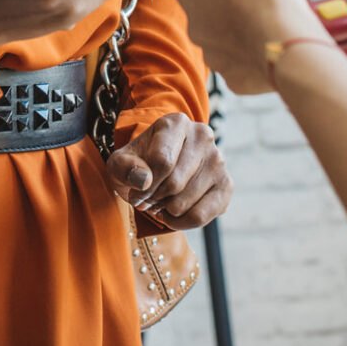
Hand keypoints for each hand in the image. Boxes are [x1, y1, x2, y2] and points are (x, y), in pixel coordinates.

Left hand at [106, 113, 231, 229]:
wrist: (158, 170)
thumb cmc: (139, 164)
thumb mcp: (120, 163)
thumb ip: (125, 167)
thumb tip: (143, 180)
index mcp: (176, 123)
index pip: (162, 161)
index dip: (143, 185)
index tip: (136, 190)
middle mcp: (203, 136)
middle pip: (174, 183)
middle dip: (153, 198)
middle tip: (147, 198)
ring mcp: (218, 160)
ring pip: (184, 203)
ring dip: (165, 211)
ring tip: (160, 202)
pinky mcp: (226, 185)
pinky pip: (201, 217)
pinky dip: (181, 223)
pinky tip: (173, 214)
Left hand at [146, 0, 323, 94]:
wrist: (288, 45)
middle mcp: (196, 23)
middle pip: (200, 3)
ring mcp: (218, 51)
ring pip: (222, 30)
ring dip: (237, 19)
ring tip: (264, 6)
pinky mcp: (241, 74)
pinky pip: (244, 57)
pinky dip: (254, 46)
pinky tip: (272, 34)